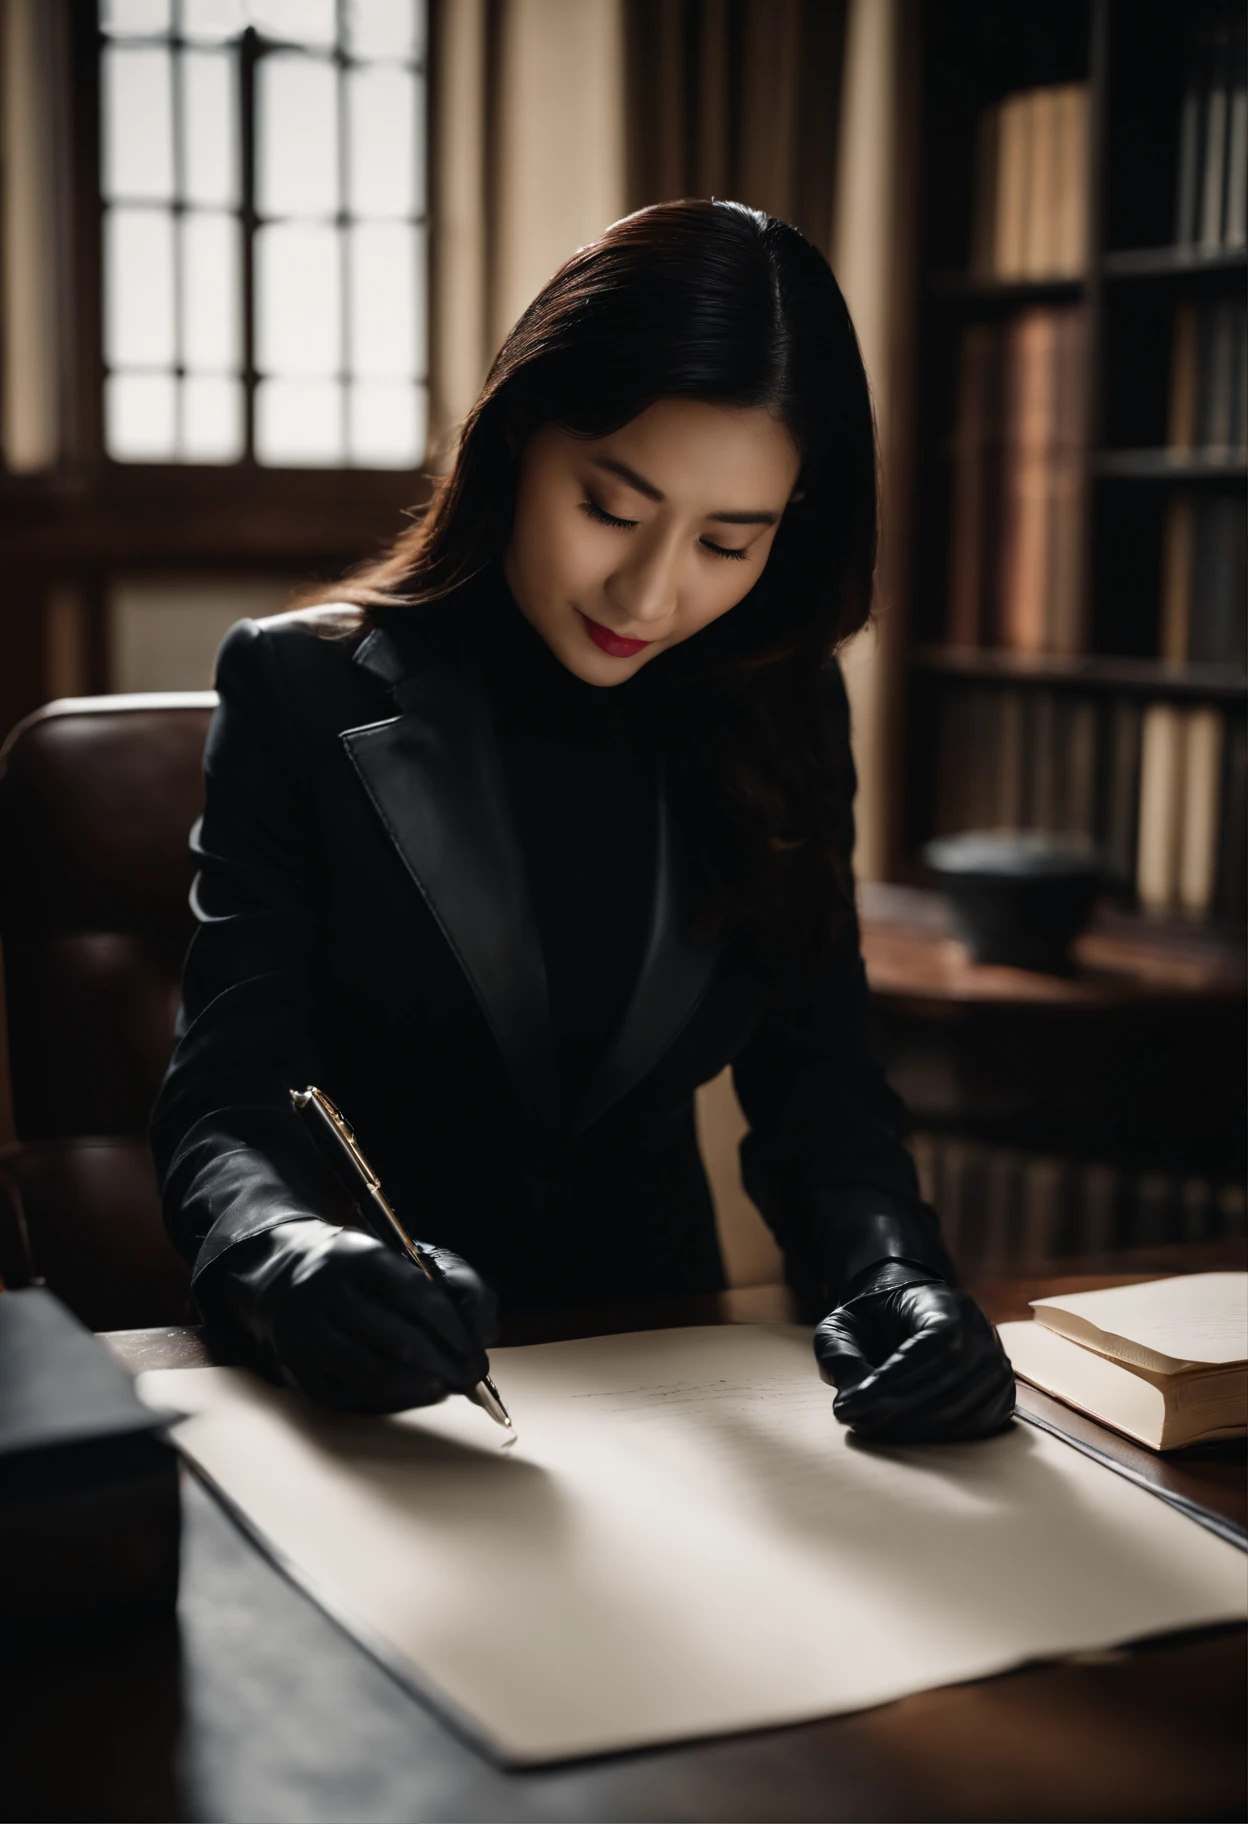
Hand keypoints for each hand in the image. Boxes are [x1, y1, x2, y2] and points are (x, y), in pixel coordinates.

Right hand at [224, 1220, 498, 1412]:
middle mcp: (323, 1289)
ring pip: (370, 1373)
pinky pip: (345, 1394)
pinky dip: (385, 1399)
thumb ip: (451, 1284)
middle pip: (396, 1341)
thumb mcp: (402, 1255)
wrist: (286, 1271)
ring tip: (442, 1386)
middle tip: (469, 1377)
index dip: (451, 1328)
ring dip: (417, 1387)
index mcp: (356, 1254)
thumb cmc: (362, 1269)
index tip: (473, 1348)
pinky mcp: (293, 1362)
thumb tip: (481, 1333)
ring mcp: (302, 1329)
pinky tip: (410, 1392)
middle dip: (443, 1365)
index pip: (415, 1294)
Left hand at [814, 1263, 1014, 1441]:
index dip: (888, 1382)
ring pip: (959, 1411)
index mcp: (949, 1308)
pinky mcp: (1001, 1397)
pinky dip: (935, 1436)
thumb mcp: (847, 1322)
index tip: (847, 1403)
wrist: (916, 1313)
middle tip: (853, 1420)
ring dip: (910, 1428)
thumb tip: (848, 1393)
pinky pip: (973, 1426)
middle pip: (945, 1386)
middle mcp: (984, 1337)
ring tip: (868, 1426)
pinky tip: (898, 1432)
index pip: (929, 1349)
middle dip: (893, 1411)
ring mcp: (998, 1368)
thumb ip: (838, 1350)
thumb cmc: (879, 1319)